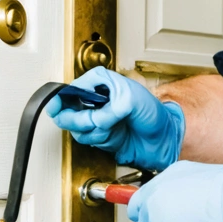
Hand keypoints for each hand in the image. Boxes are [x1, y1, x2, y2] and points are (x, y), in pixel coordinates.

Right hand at [47, 67, 184, 170]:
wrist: (164, 138)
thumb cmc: (154, 113)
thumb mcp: (132, 101)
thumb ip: (109, 110)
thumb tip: (95, 119)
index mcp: (102, 82)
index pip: (73, 87)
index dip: (63, 98)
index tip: (58, 105)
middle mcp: (97, 100)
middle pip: (67, 108)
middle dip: (78, 117)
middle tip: (89, 121)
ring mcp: (96, 118)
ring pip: (75, 126)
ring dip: (91, 129)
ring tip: (109, 127)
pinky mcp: (98, 135)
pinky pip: (86, 138)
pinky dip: (97, 139)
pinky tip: (111, 136)